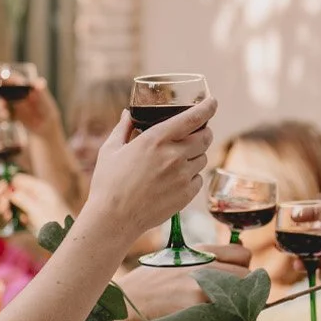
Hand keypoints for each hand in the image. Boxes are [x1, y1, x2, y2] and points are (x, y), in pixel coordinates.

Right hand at [0, 65, 62, 136]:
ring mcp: (13, 103)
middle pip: (0, 87)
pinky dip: (3, 113)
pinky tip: (5, 115)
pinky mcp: (12, 114)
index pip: (7, 76)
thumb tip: (40, 83)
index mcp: (22, 84)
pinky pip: (4, 112)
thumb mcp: (45, 98)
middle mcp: (15, 92)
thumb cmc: (47, 106)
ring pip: (0, 101)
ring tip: (1, 106)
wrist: (46, 124)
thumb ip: (41, 90)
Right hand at [0, 172, 66, 234]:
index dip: (6, 185)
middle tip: (2, 211)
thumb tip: (10, 192)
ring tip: (7, 217)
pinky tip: (12, 221)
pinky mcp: (35, 216)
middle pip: (15, 190)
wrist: (66, 240)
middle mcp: (38, 194)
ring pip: (16, 201)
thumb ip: (22, 199)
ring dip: (9, 208)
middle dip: (6, 199)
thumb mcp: (37, 210)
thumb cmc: (55, 224)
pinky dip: (15, 215)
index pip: (18, 179)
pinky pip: (21, 212)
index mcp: (40, 188)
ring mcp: (36, 205)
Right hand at [85, 99, 216, 244]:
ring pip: (203, 158)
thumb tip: (127, 113)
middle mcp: (173, 156)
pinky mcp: (186, 195)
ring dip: (196, 155)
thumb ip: (123, 128)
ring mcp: (182, 176)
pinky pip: (199, 179)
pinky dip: (192, 175)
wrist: (113, 219)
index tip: (212, 102)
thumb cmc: (108, 183)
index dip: (207, 107)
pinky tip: (176, 179)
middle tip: (196, 133)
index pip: (192, 118)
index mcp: (155, 139)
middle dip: (203, 132)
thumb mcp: (110, 150)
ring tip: (178, 160)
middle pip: (205, 137)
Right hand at [118, 243, 249, 320]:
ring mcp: (202, 288)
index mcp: (201, 251)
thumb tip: (238, 261)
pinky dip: (224, 320)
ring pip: (240, 297)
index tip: (236, 277)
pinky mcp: (197, 309)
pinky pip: (226, 316)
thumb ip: (206, 259)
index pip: (243, 254)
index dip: (243, 267)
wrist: (129, 299)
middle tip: (230, 299)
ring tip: (222, 311)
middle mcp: (205, 266)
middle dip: (243, 288)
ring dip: (236, 306)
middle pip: (246, 276)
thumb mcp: (179, 258)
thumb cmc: (151, 281)